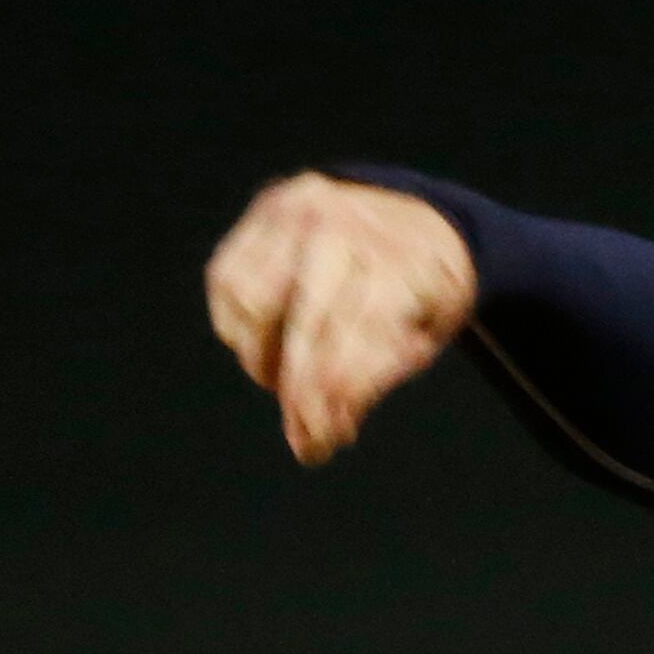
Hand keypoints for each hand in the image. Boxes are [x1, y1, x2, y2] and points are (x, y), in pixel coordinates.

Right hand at [204, 171, 478, 462]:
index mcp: (403, 262)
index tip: (322, 443)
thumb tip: (317, 432)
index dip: (332, 403)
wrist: (419, 213)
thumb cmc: (423, 288)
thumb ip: (374, 377)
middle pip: (305, 326)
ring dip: (261, 357)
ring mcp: (302, 211)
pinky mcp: (268, 210)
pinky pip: (228, 279)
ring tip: (287, 378)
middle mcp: (348, 228)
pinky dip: (237, 323)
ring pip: (254, 302)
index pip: (356, 343)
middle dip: (297, 392)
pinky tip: (265, 342)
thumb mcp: (425, 334)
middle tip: (302, 435)